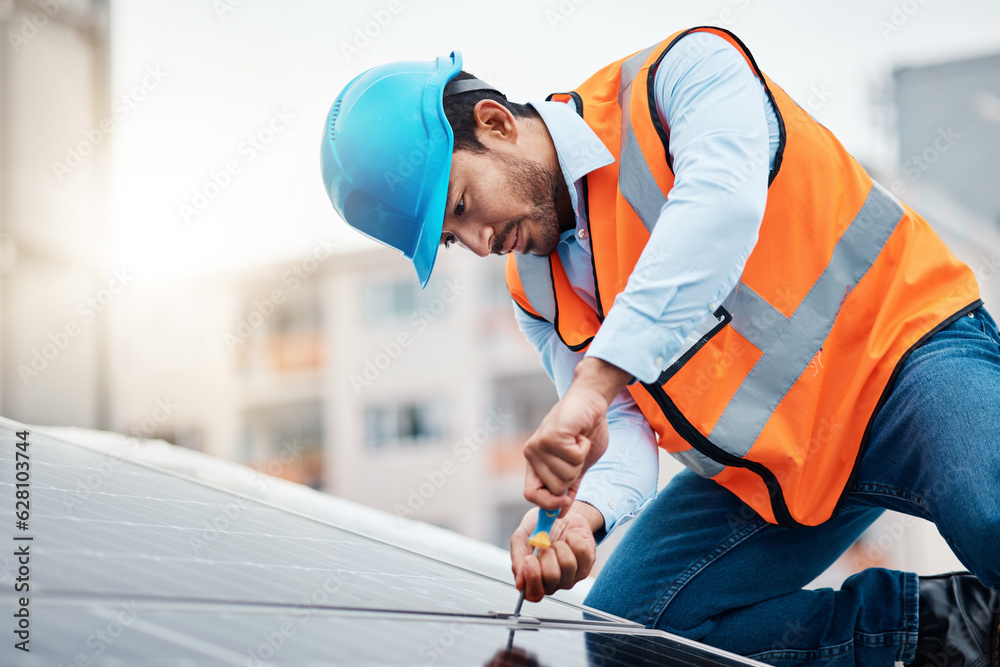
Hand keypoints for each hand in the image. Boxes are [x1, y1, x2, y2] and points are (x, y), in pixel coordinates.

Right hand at [510, 502, 601, 602]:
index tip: (530, 559)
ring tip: (557, 542)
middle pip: (551, 577)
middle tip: (545, 545)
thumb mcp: (521, 537)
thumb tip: (520, 580)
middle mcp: (552, 582)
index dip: (532, 578)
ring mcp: (571, 576)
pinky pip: (581, 552)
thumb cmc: (539, 528)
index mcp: (534, 579)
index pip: (533, 594)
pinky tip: (569, 539)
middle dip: (547, 554)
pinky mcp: (586, 566)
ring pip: (568, 564)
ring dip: (560, 545)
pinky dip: (573, 539)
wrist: (559, 514)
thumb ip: (517, 557)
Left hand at [523, 357, 630, 513]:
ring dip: (580, 458)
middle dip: (574, 474)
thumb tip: (560, 515)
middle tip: (576, 452)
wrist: (590, 402)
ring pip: (566, 474)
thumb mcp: (578, 465)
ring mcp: (539, 444)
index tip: (566, 501)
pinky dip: (583, 448)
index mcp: (535, 463)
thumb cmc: (585, 431)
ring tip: (577, 441)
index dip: (549, 504)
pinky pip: (573, 458)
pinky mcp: (551, 435)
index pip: (531, 495)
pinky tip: (579, 434)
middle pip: (555, 488)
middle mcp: (532, 454)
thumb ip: (568, 487)